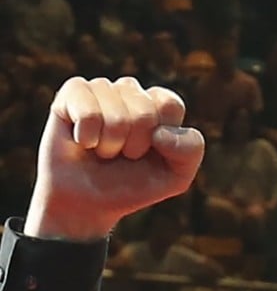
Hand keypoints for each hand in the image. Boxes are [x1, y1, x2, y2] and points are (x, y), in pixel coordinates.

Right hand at [25, 76, 204, 239]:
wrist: (88, 202)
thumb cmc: (133, 184)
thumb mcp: (176, 176)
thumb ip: (189, 150)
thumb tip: (160, 133)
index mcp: (161, 104)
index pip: (170, 105)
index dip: (160, 138)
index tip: (149, 152)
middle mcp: (132, 91)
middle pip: (144, 114)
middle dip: (134, 146)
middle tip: (122, 154)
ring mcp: (102, 88)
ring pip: (115, 115)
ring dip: (109, 144)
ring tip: (103, 150)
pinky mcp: (73, 92)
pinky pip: (87, 111)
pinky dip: (87, 136)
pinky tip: (83, 141)